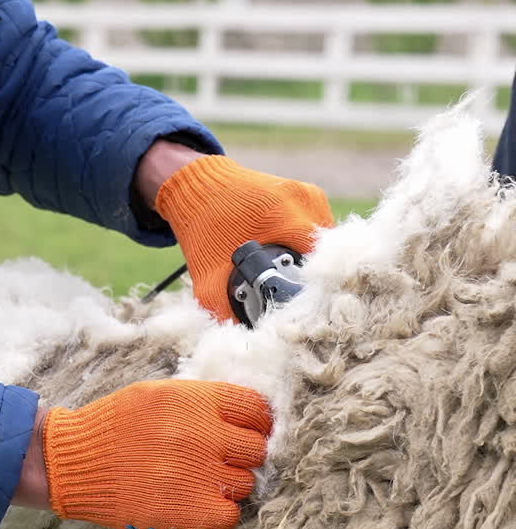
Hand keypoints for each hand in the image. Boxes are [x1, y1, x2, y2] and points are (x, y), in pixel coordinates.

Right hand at [14, 379, 271, 528]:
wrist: (72, 463)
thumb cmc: (112, 426)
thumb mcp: (156, 394)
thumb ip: (199, 401)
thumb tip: (239, 413)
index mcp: (196, 400)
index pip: (256, 409)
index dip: (256, 422)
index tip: (247, 431)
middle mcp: (204, 435)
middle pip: (256, 448)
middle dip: (243, 455)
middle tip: (222, 461)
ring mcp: (200, 474)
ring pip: (246, 483)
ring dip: (231, 485)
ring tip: (204, 483)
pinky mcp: (191, 510)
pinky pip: (231, 514)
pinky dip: (220, 512)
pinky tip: (201, 504)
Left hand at [155, 155, 333, 321]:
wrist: (198, 185)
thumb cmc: (202, 229)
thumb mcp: (209, 276)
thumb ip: (225, 311)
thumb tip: (248, 343)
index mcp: (285, 213)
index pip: (323, 261)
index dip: (317, 293)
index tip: (307, 316)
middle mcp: (305, 199)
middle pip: (329, 255)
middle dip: (316, 282)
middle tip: (298, 307)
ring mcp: (311, 194)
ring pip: (328, 244)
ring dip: (314, 267)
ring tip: (294, 286)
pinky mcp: (310, 195)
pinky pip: (320, 232)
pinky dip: (310, 251)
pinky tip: (294, 264)